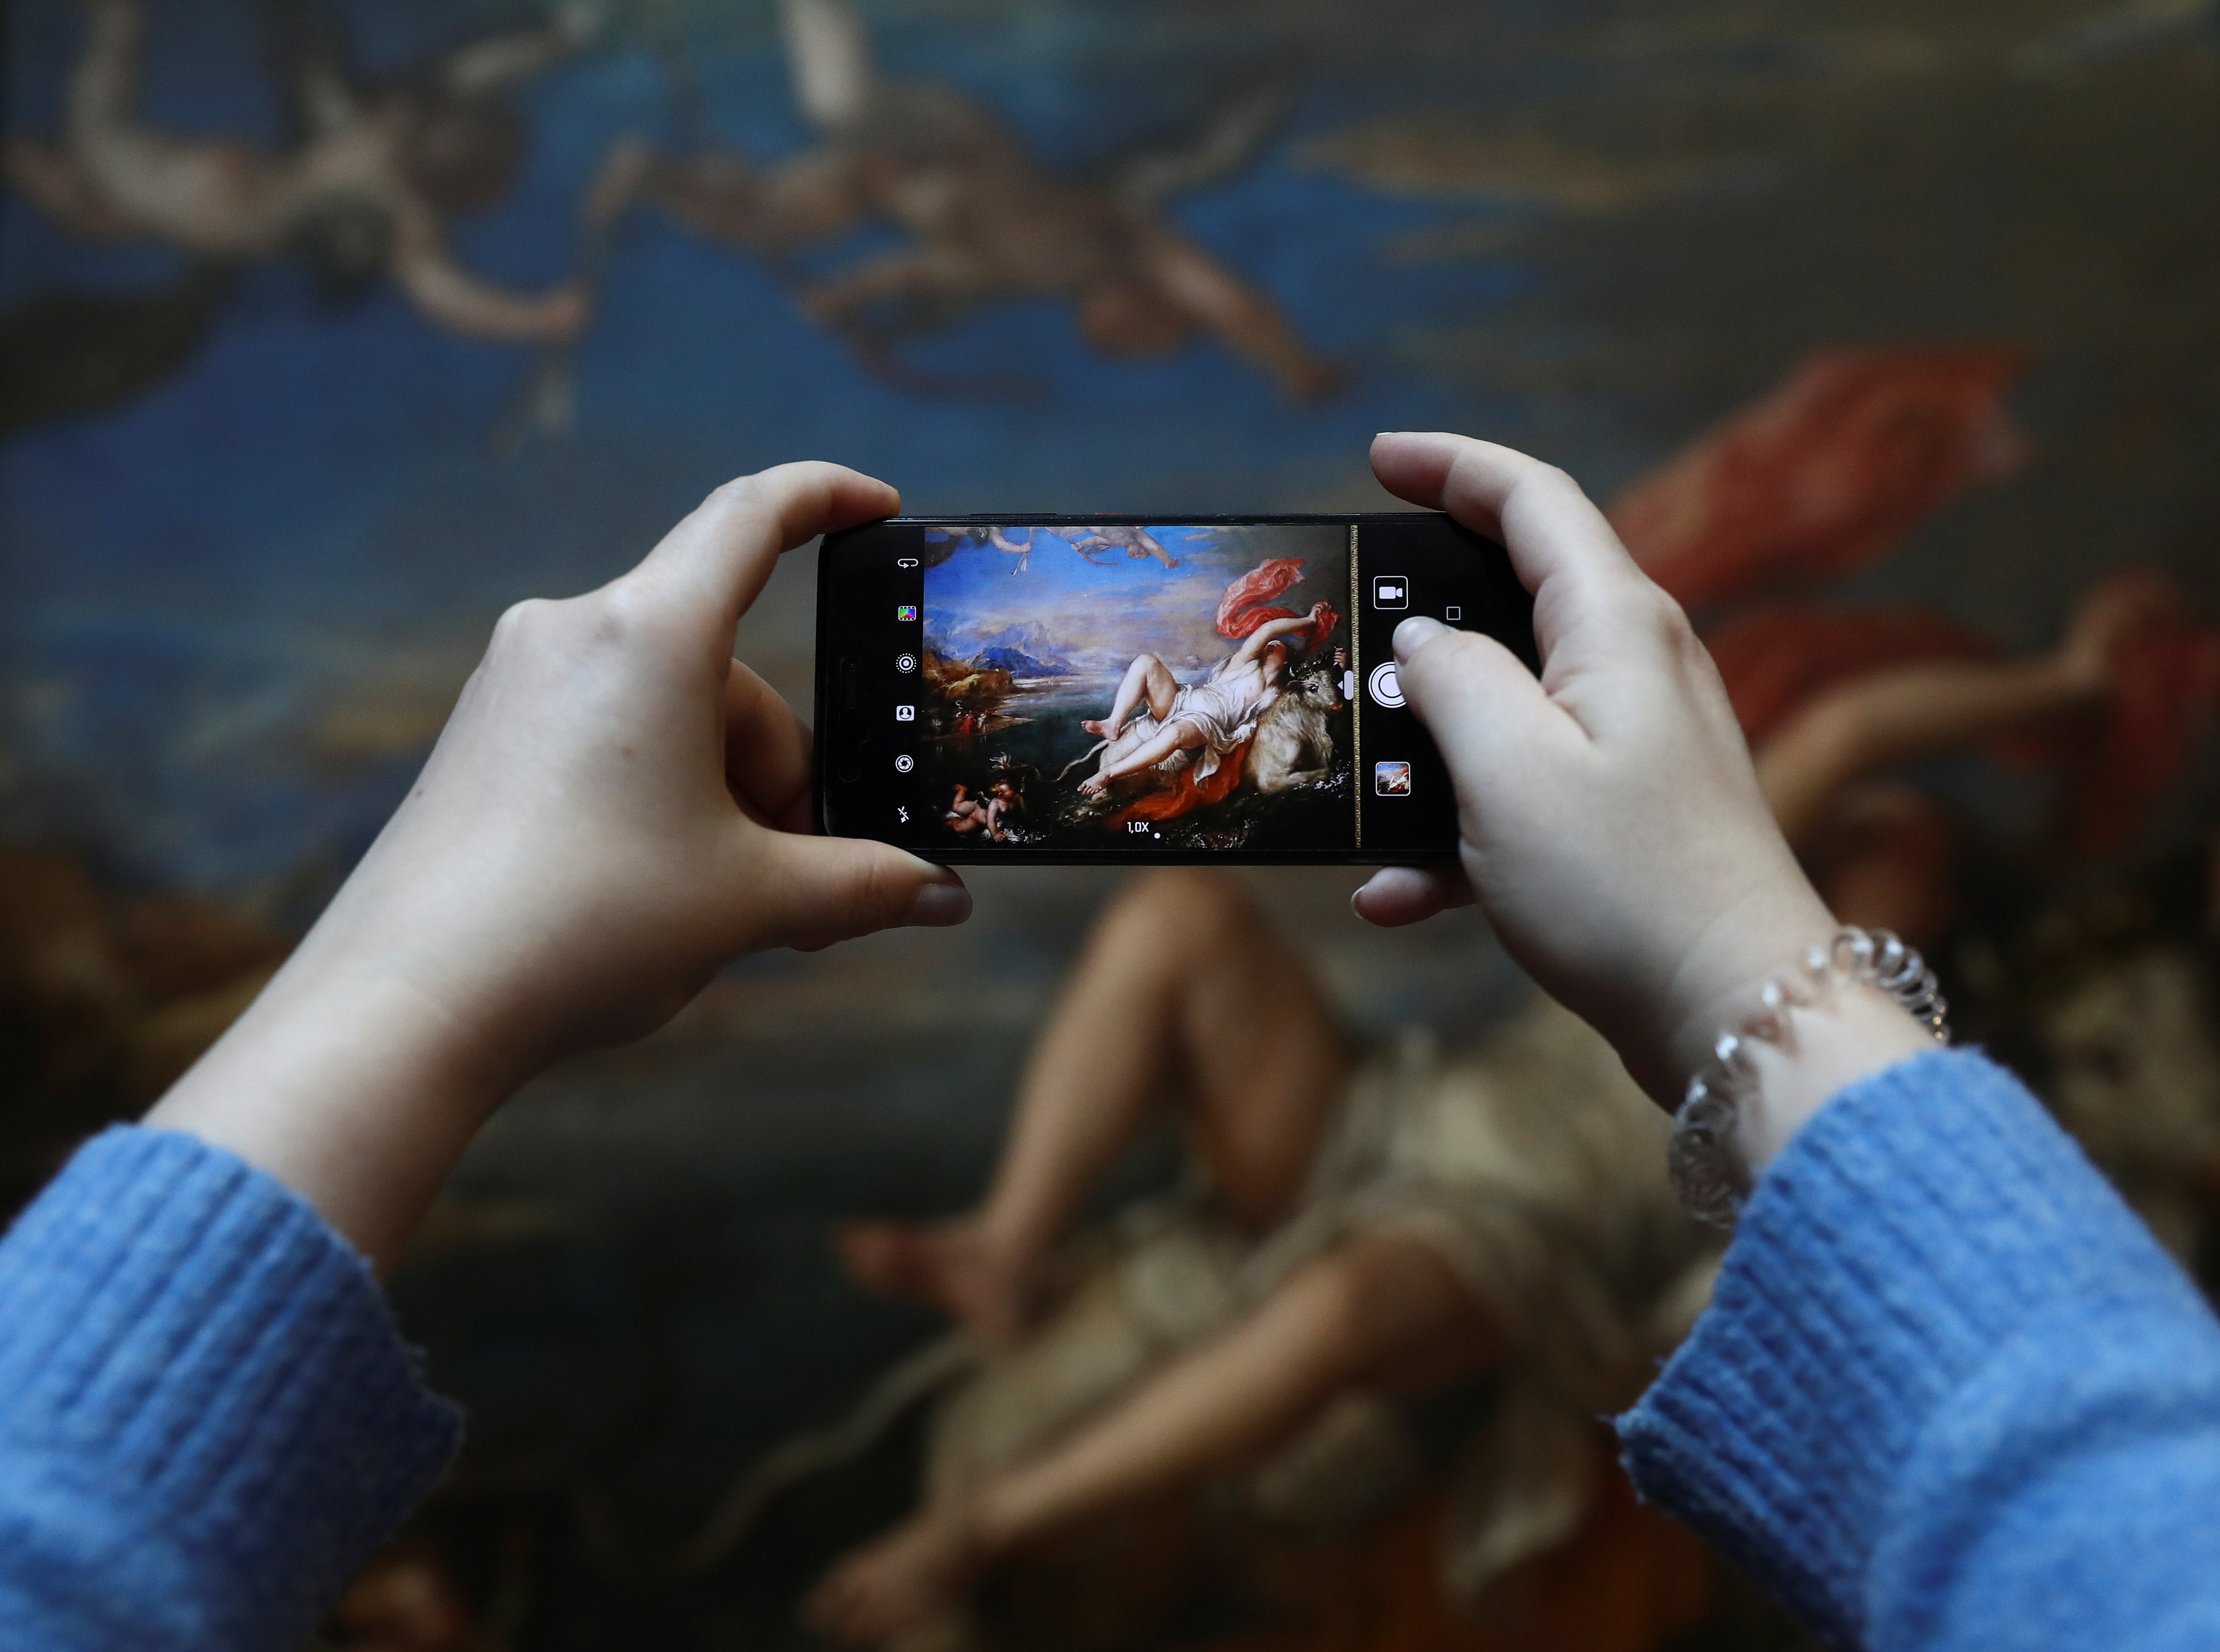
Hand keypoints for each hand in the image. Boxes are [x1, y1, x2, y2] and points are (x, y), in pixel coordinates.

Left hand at [148, 463, 968, 1266]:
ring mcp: (516, 681)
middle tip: (796, 879)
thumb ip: (862, 886)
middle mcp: (574, 631)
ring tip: (717, 903)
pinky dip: (656, 791)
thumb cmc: (586, 929)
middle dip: (779, 769)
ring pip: (667, 708)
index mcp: (650, 636)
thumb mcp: (752, 904)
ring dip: (719, 790)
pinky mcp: (483, 734)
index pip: (753, 517)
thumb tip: (943, 898)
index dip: (825, 496)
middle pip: (726, 670)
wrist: (409, 1004)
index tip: (876, 505)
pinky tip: (651, 887)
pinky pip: (605, 733)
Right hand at [1351, 433, 1867, 1106]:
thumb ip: (1449, 680)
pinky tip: (1396, 896)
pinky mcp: (1628, 815)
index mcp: (1616, 624)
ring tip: (1355, 793)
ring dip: (1425, 750)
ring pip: (1505, 710)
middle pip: (1517, 595)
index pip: (1532, 499)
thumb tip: (1420, 643)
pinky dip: (1457, 836)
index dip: (1453, 465)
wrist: (1740, 1011)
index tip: (1380, 458)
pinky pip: (1522, 797)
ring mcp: (1636, 742)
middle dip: (1424, 609)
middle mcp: (1637, 665)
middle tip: (1347, 623)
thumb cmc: (1625, 884)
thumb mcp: (1507, 767)